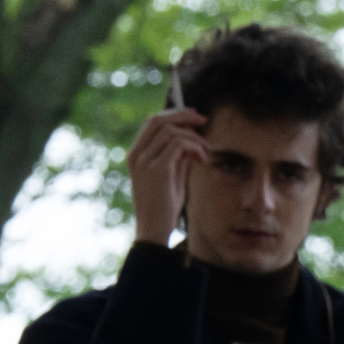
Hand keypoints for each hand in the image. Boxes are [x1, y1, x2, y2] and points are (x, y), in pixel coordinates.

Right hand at [127, 108, 210, 246]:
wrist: (155, 229)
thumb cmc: (164, 204)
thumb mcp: (171, 174)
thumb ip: (177, 155)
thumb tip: (192, 137)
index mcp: (137, 154)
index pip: (152, 122)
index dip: (174, 114)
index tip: (194, 116)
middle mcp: (136, 155)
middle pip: (158, 120)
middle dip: (184, 116)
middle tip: (204, 121)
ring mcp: (144, 162)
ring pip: (172, 131)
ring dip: (195, 137)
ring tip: (206, 152)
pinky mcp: (157, 170)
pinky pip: (179, 144)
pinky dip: (195, 147)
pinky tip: (203, 160)